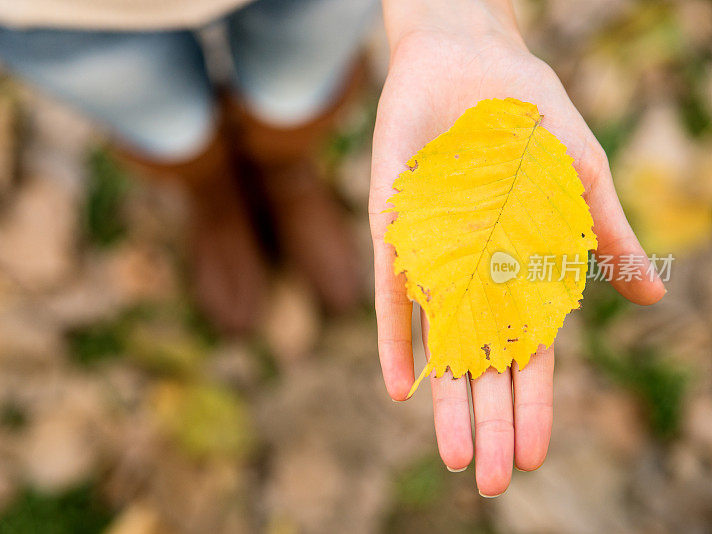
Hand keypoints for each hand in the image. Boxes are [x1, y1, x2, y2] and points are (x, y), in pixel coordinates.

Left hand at [370, 0, 665, 496]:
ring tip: (450, 454)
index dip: (530, 404)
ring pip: (439, 342)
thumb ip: (605, 237)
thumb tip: (655, 302)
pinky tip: (399, 385)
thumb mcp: (580, 177)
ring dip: (445, 398)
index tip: (529, 455)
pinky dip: (395, 336)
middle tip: (485, 480)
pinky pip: (393, 294)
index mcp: (522, 270)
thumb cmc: (529, 116)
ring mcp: (434, 258)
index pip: (528, 353)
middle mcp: (475, 275)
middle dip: (486, 420)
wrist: (469, 61)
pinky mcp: (395, 233)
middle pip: (482, 363)